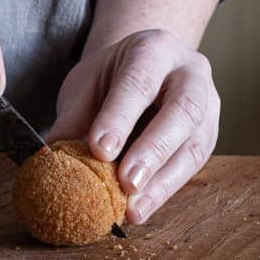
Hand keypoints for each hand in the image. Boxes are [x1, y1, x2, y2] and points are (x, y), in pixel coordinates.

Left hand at [47, 30, 219, 223]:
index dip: (120, 117)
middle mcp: (190, 74)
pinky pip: (192, 166)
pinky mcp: (208, 137)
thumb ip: (73, 120)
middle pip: (181, 111)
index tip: (100, 150)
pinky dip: (165, 190)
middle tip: (126, 182)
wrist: (145, 70)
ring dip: (163, 182)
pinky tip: (142, 207)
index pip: (138, 82)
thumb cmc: (112, 78)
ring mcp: (207, 106)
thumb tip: (52, 159)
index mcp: (154, 50)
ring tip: (134, 208)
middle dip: (152, 150)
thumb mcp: (87, 86)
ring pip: (194, 144)